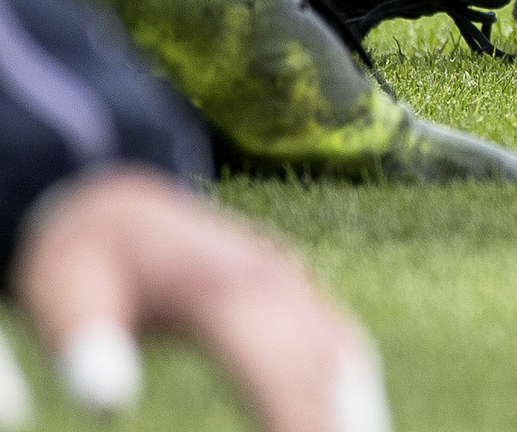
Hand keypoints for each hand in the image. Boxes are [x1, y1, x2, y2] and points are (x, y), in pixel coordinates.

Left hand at [7, 166, 386, 431]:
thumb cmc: (84, 261)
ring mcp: (288, 281)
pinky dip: (352, 389)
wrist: (121, 206)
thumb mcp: (61, 292)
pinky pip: (337, 344)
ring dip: (355, 409)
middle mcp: (268, 278)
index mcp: (216, 282)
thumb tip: (107, 404)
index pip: (274, 359)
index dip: (296, 414)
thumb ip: (85, 343)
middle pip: (319, 363)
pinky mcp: (293, 293)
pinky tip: (356, 422)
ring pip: (340, 353)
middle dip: (335, 421)